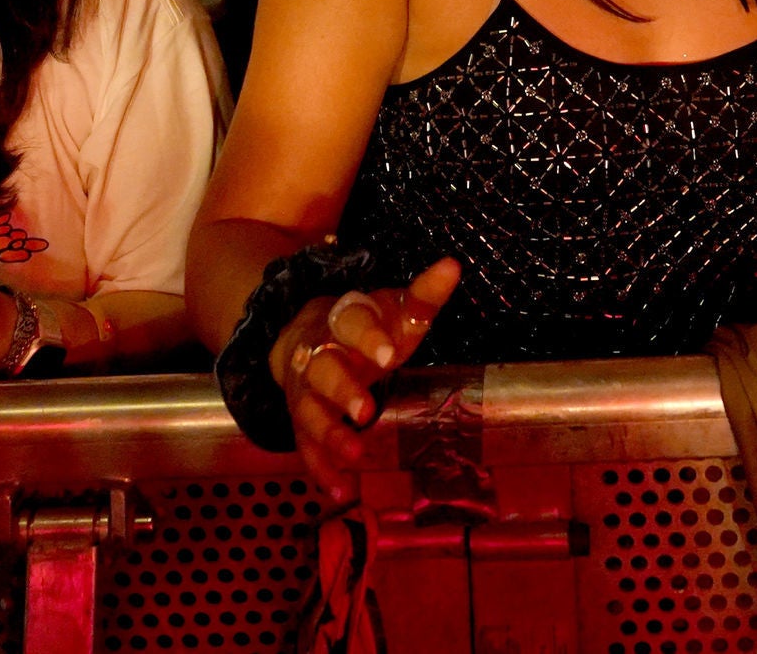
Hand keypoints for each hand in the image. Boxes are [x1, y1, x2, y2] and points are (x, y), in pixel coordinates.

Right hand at [273, 259, 464, 501]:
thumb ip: (424, 294)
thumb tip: (454, 265)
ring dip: (329, 435)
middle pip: (323, 370)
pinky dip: (320, 470)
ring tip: (355, 454)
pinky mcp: (302, 423)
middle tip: (366, 411)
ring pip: (309, 412)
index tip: (389, 353)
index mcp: (342, 322)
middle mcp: (317, 356)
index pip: (349, 322)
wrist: (309, 337)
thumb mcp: (395, 309)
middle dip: (342, 391)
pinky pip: (306, 448)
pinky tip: (341, 491)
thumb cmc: (366, 327)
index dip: (366, 337)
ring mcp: (305, 392)